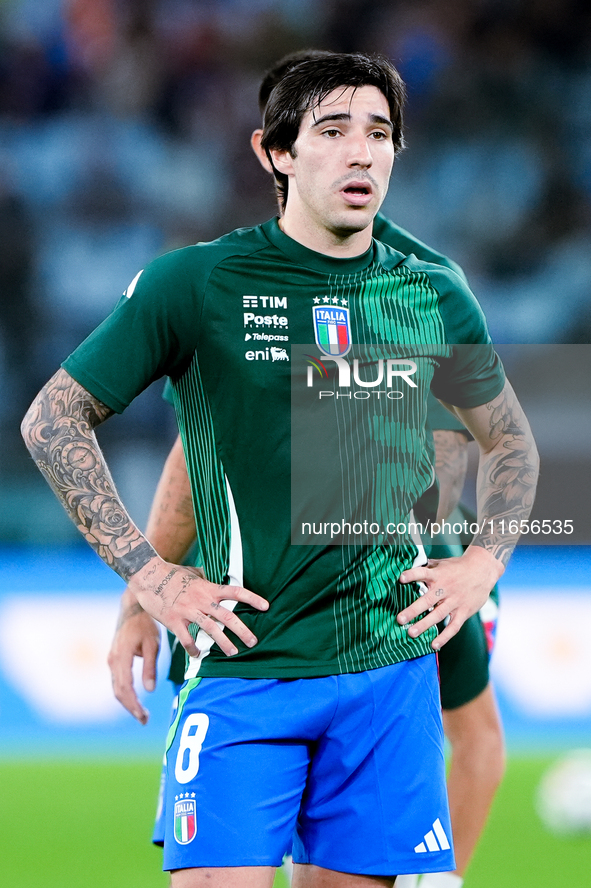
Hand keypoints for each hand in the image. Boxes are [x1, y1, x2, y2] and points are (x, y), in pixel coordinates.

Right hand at [108, 588, 160, 723]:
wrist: (132, 608)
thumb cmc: (146, 624)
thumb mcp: (152, 644)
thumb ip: (150, 666)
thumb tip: (149, 690)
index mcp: (122, 657)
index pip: (125, 687)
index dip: (134, 705)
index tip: (143, 717)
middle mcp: (113, 660)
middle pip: (119, 691)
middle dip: (131, 708)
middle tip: (144, 720)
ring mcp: (111, 660)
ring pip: (116, 688)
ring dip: (128, 703)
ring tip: (142, 715)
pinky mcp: (114, 659)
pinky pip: (117, 681)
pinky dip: (125, 694)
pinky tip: (135, 701)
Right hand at [128, 558, 268, 657]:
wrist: (148, 576)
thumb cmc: (172, 573)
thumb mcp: (194, 572)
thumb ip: (208, 578)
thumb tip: (221, 577)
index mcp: (209, 588)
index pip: (236, 592)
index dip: (252, 598)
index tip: (266, 606)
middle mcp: (202, 600)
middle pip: (227, 616)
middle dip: (242, 630)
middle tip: (253, 642)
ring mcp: (188, 611)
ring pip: (210, 629)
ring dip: (223, 643)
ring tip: (233, 653)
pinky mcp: (174, 620)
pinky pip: (186, 638)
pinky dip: (193, 648)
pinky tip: (198, 655)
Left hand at [397, 545, 503, 648]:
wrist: (483, 570)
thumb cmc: (458, 567)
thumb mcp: (442, 563)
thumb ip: (427, 567)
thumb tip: (409, 566)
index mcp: (438, 575)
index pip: (423, 573)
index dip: (412, 575)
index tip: (401, 578)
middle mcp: (446, 588)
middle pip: (428, 600)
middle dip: (413, 610)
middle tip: (400, 619)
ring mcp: (455, 601)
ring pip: (438, 615)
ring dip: (424, 625)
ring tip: (411, 633)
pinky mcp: (464, 611)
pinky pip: (454, 626)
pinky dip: (444, 636)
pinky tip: (434, 645)